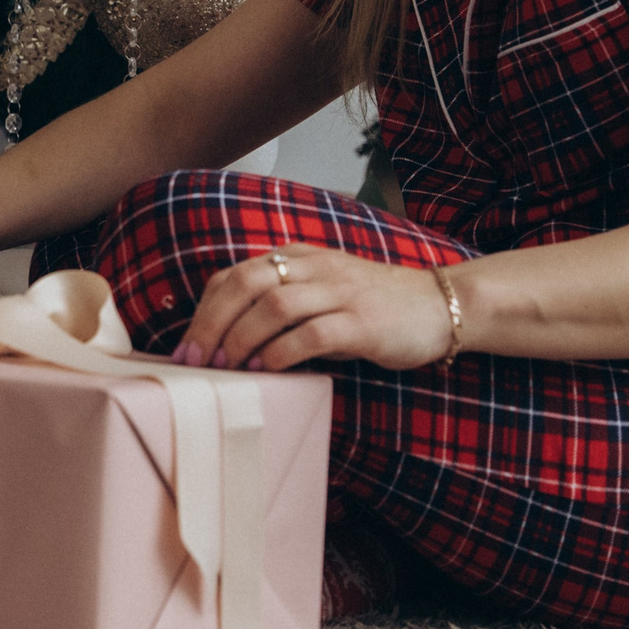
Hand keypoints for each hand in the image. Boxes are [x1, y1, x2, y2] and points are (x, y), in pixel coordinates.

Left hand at [177, 244, 457, 371]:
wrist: (440, 306)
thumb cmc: (374, 308)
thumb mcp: (322, 295)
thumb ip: (283, 306)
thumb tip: (228, 342)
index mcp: (299, 259)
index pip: (236, 274)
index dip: (205, 310)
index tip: (187, 346)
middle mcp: (315, 268)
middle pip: (246, 284)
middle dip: (212, 324)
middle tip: (196, 360)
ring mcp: (340, 291)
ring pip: (274, 306)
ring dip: (242, 338)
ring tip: (226, 367)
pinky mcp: (363, 321)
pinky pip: (312, 333)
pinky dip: (282, 353)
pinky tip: (267, 370)